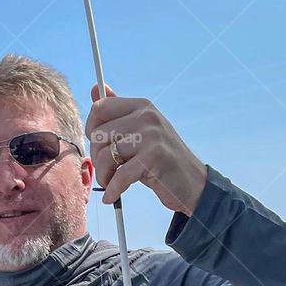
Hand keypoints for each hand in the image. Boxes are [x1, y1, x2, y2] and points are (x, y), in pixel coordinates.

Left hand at [84, 84, 207, 216]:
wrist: (194, 183)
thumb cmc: (162, 159)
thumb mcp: (142, 131)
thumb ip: (119, 113)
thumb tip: (95, 88)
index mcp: (142, 106)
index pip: (100, 108)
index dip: (91, 129)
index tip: (99, 146)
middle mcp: (146, 117)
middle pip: (99, 135)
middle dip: (96, 158)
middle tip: (106, 171)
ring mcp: (151, 136)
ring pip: (105, 156)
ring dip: (104, 176)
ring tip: (110, 184)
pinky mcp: (153, 158)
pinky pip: (119, 176)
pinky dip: (112, 190)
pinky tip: (111, 197)